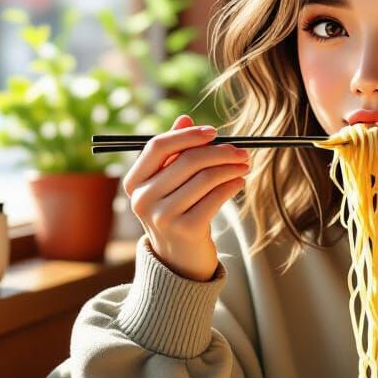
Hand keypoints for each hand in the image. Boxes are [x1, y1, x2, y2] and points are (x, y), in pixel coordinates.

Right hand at [122, 114, 250, 280]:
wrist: (179, 259)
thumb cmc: (177, 211)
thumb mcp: (169, 182)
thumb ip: (174, 151)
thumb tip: (185, 118)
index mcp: (133, 182)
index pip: (157, 147)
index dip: (188, 136)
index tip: (214, 132)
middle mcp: (142, 200)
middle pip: (187, 161)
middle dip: (220, 152)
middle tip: (242, 151)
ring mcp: (162, 217)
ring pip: (205, 178)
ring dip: (231, 168)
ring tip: (244, 166)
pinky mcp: (185, 230)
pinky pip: (216, 197)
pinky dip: (232, 185)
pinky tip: (239, 182)